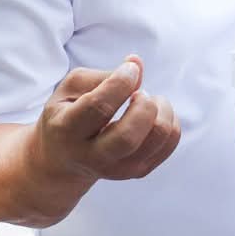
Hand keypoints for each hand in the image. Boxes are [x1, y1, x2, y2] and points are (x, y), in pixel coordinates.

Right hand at [30, 56, 180, 183]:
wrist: (64, 160)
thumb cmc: (69, 114)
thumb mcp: (72, 89)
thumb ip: (102, 74)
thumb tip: (136, 64)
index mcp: (68, 130)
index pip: (99, 107)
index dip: (120, 82)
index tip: (129, 69)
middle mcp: (92, 156)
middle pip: (128, 136)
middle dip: (144, 106)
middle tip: (140, 93)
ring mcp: (117, 169)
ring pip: (155, 139)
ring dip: (162, 110)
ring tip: (149, 100)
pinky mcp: (138, 171)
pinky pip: (168, 144)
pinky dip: (170, 121)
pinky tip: (154, 114)